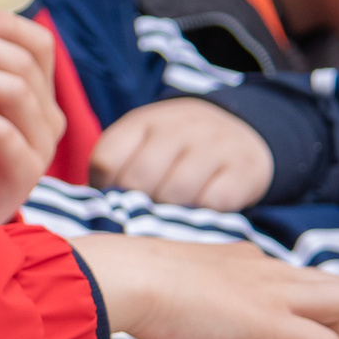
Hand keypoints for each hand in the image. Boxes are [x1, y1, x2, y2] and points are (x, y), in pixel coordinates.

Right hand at [71, 235, 338, 338]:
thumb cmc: (130, 287)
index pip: (290, 282)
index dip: (288, 319)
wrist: (123, 278)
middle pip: (336, 288)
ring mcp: (274, 291)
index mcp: (243, 259)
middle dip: (331, 328)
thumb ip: (198, 329)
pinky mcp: (273, 321)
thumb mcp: (173, 301)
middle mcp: (267, 268)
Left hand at [89, 97, 273, 209]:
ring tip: (169, 213)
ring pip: (174, 193)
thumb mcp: (141, 145)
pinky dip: (201, 216)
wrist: (240, 130)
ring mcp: (213, 146)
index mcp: (142, 122)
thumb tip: (95, 211)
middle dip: (135, 205)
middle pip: (137, 180)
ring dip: (167, 213)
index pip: (106, 160)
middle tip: (143, 213)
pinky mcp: (243, 170)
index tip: (113, 199)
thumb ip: (116, 171)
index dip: (103, 189)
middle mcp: (178, 128)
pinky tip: (198, 211)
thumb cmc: (175, 149)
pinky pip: (212, 203)